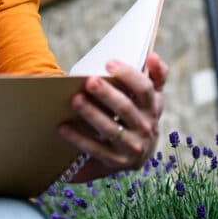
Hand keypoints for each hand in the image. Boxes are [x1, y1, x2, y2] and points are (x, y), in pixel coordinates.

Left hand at [59, 53, 167, 171]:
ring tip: (75, 100)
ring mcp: (133, 147)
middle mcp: (146, 127)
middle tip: (89, 80)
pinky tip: (62, 127)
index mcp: (153, 107)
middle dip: (106, 93)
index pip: (145, 89)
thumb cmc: (137, 114)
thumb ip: (155, 75)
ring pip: (110, 129)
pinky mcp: (117, 162)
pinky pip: (96, 149)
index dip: (129, 75)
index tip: (109, 63)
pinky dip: (78, 138)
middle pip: (125, 107)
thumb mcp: (149, 97)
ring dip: (92, 114)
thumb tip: (153, 56)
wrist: (136, 153)